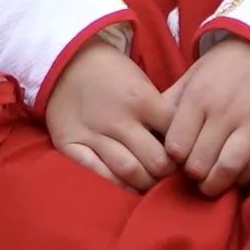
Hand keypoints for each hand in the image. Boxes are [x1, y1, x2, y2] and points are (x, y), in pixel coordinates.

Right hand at [40, 40, 169, 190]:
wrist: (65, 63)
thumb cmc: (111, 74)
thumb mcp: (141, 83)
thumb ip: (158, 112)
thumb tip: (180, 143)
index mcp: (142, 100)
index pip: (175, 136)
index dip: (183, 151)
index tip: (182, 156)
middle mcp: (119, 119)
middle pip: (156, 160)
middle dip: (166, 172)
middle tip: (167, 173)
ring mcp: (93, 133)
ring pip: (129, 172)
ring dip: (145, 183)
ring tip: (148, 181)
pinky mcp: (70, 145)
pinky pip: (97, 174)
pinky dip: (115, 185)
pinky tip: (125, 186)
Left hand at [156, 35, 249, 193]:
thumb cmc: (223, 68)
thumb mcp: (191, 77)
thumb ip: (170, 104)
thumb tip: (148, 132)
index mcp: (198, 97)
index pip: (176, 146)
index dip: (174, 159)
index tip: (178, 159)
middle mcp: (224, 110)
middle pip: (199, 162)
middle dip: (194, 175)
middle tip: (195, 175)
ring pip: (228, 167)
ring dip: (216, 183)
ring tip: (212, 183)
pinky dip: (245, 177)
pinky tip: (237, 175)